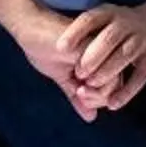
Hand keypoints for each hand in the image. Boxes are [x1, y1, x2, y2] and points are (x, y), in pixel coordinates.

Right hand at [10, 3, 105, 119]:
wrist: (29, 27)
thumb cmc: (44, 48)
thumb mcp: (63, 78)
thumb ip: (77, 96)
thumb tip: (91, 118)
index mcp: (99, 59)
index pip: (113, 88)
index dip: (100, 100)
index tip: (82, 99)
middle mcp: (103, 51)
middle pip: (116, 84)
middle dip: (98, 98)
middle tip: (80, 94)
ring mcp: (99, 45)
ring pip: (111, 77)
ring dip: (95, 91)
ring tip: (78, 88)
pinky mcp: (91, 40)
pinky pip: (100, 65)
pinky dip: (90, 78)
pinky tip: (76, 74)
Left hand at [59, 0, 145, 113]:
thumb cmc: (124, 26)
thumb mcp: (108, 21)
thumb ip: (87, 38)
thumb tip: (56, 54)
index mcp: (110, 13)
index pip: (91, 18)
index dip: (75, 32)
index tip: (60, 47)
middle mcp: (126, 23)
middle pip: (109, 38)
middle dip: (92, 56)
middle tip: (78, 73)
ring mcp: (142, 40)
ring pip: (124, 56)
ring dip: (107, 72)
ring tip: (91, 87)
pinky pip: (140, 76)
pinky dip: (127, 90)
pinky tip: (112, 103)